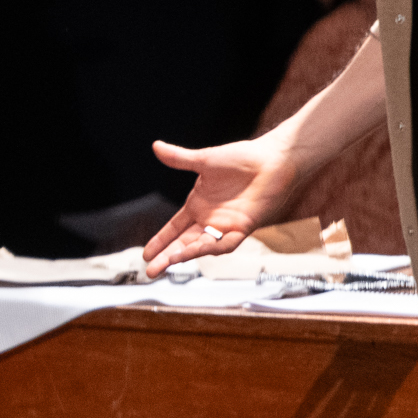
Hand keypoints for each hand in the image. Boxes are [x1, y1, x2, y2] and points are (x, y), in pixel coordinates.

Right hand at [141, 137, 303, 271]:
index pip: (173, 228)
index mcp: (198, 204)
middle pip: (183, 243)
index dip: (160, 242)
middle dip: (166, 257)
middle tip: (151, 270)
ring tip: (169, 262)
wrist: (272, 160)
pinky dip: (211, 248)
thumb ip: (179, 158)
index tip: (146, 254)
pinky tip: (197, 251)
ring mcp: (225, 225)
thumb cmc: (243, 158)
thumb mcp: (204, 159)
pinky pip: (224, 243)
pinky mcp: (242, 228)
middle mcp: (209, 219)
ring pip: (201, 247)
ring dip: (185, 255)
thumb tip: (156, 147)